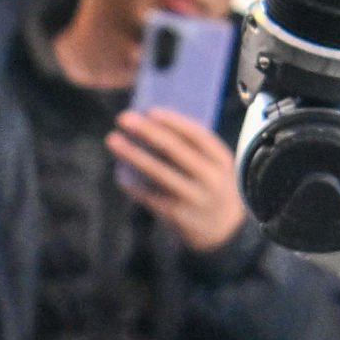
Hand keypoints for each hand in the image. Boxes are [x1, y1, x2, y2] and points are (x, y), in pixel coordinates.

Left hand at [111, 109, 248, 253]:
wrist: (226, 228)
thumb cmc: (211, 184)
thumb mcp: (215, 165)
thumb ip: (193, 148)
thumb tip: (151, 123)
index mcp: (221, 160)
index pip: (197, 135)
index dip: (174, 122)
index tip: (150, 110)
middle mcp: (210, 178)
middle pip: (175, 150)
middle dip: (147, 132)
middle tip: (123, 118)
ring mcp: (195, 198)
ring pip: (159, 173)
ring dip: (133, 155)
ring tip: (113, 140)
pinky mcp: (179, 216)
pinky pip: (152, 197)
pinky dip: (135, 186)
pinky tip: (120, 175)